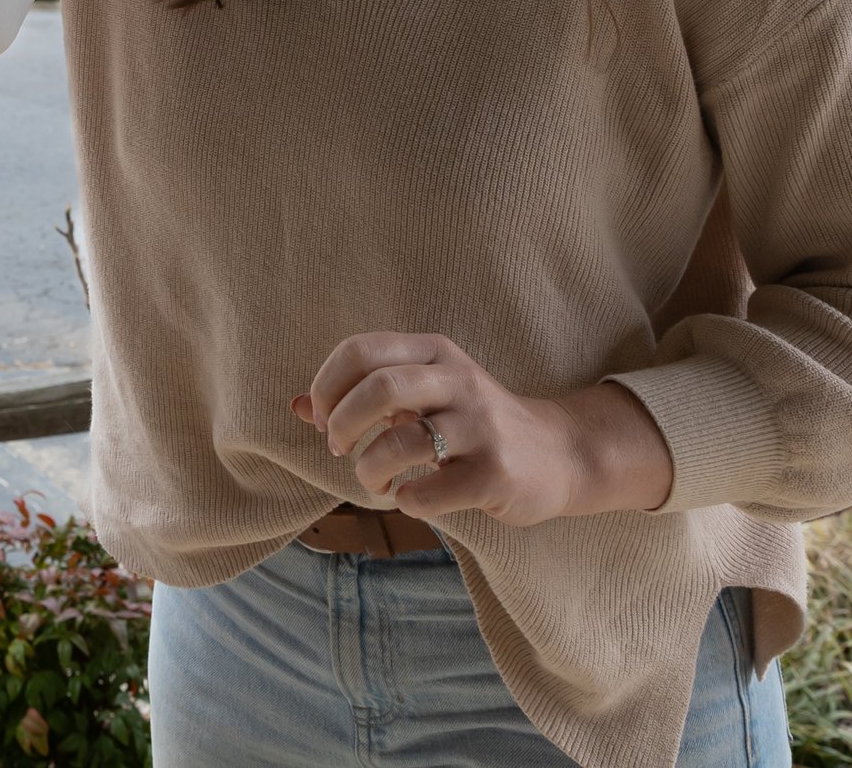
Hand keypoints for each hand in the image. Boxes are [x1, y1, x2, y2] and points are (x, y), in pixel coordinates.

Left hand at [293, 332, 675, 526]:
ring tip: (375, 482)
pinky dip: (405, 501)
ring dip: (369, 471)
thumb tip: (293, 405)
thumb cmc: (471, 424)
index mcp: (435, 352)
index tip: (320, 418)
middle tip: (338, 448)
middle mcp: (458, 380)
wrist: (558, 454)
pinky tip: (412, 497)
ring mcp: (480, 426)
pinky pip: (428, 492)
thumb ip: (360, 396)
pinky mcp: (495, 473)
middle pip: (378, 389)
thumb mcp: (423, 394)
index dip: (326, 386)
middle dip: (341, 425)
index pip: (361, 350)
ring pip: (399, 443)